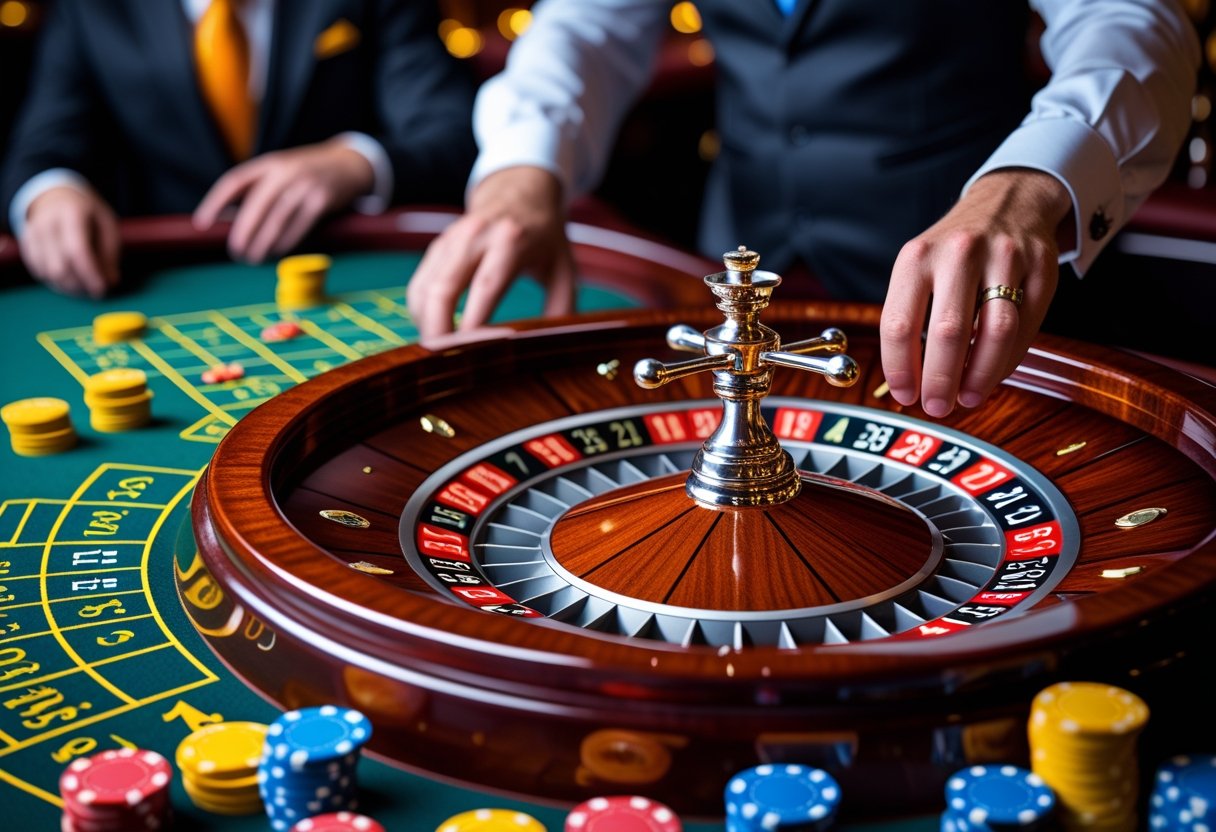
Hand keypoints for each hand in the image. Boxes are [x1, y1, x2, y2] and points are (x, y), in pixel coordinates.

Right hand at [20, 185, 119, 297]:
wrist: (58, 197)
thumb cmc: (88, 214)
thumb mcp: (108, 225)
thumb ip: (110, 253)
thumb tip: (111, 282)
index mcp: (71, 213)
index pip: (77, 250)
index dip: (90, 274)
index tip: (102, 289)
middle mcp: (47, 222)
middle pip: (60, 267)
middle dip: (81, 284)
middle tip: (96, 289)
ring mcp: (32, 233)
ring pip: (48, 273)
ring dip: (69, 286)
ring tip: (85, 283)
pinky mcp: (26, 243)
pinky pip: (39, 272)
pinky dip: (56, 281)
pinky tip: (70, 277)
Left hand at [193, 138, 374, 262]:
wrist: (348, 164)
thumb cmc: (307, 173)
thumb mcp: (281, 172)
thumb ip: (258, 191)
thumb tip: (231, 222)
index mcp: (268, 163)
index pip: (234, 182)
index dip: (215, 202)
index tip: (202, 223)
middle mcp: (285, 172)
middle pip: (256, 205)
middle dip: (243, 231)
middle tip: (235, 251)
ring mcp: (305, 186)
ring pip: (277, 220)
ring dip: (263, 243)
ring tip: (253, 258)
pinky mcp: (322, 201)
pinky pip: (299, 227)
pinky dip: (285, 243)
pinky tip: (276, 252)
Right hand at [407, 166, 574, 338]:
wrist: (520, 190)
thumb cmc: (545, 236)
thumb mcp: (564, 268)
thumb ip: (562, 309)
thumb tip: (553, 350)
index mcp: (511, 240)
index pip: (486, 286)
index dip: (474, 322)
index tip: (471, 354)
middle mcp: (475, 236)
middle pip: (443, 288)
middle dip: (437, 329)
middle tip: (441, 363)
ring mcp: (451, 239)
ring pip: (424, 288)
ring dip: (426, 324)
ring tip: (439, 353)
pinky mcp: (437, 246)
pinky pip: (420, 285)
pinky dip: (422, 312)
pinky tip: (435, 331)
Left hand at [879, 170, 1072, 417]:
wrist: (1008, 200)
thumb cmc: (953, 250)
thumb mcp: (919, 268)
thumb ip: (912, 317)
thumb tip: (909, 382)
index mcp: (917, 257)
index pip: (899, 323)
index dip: (900, 368)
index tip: (905, 395)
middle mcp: (958, 253)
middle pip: (948, 331)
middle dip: (941, 380)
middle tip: (938, 406)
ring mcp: (1005, 257)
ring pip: (995, 332)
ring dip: (980, 375)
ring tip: (968, 397)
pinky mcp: (1041, 267)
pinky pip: (1026, 326)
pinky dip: (1008, 359)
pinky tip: (993, 373)